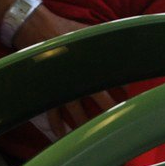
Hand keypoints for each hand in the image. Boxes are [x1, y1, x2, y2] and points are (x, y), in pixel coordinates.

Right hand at [13, 5, 127, 136]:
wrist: (35, 28)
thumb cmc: (63, 29)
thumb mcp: (87, 30)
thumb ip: (104, 36)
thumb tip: (123, 36)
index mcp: (88, 63)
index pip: (108, 78)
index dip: (120, 87)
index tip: (129, 96)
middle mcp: (75, 78)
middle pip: (96, 98)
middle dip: (108, 110)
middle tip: (118, 122)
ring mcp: (60, 87)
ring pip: (75, 112)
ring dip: (85, 124)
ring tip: (94, 136)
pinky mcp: (46, 91)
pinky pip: (52, 114)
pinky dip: (57, 126)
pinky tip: (62, 135)